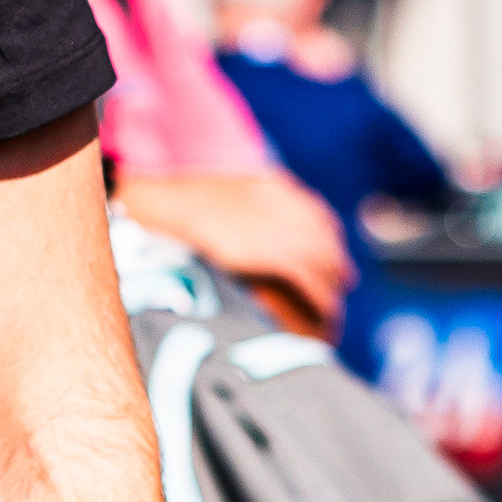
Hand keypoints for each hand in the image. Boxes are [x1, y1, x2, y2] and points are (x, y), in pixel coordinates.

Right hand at [109, 170, 355, 335]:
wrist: (162, 209)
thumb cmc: (177, 208)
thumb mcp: (219, 197)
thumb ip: (243, 209)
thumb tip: (248, 235)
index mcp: (271, 186)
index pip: (314, 213)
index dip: (328, 237)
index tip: (332, 257)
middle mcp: (282, 203)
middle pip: (324, 238)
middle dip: (335, 264)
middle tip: (340, 287)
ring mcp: (279, 226)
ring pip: (322, 260)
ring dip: (331, 287)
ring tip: (331, 312)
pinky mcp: (272, 251)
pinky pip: (309, 278)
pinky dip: (321, 298)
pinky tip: (325, 315)